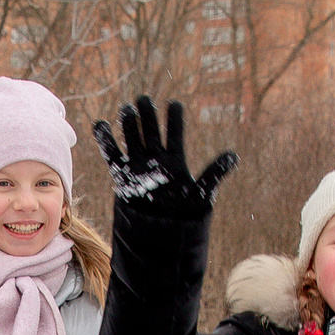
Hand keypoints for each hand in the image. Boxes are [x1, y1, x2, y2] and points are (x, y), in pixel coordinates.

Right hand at [91, 96, 235, 217]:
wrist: (160, 235)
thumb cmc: (183, 216)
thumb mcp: (202, 194)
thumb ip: (214, 173)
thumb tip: (234, 156)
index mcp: (174, 161)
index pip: (174, 134)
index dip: (174, 119)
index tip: (174, 104)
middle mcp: (156, 160)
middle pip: (150, 131)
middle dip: (147, 115)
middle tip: (143, 99)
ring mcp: (139, 167)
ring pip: (133, 140)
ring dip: (129, 125)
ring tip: (127, 108)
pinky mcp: (123, 176)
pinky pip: (112, 156)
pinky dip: (106, 141)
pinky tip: (100, 124)